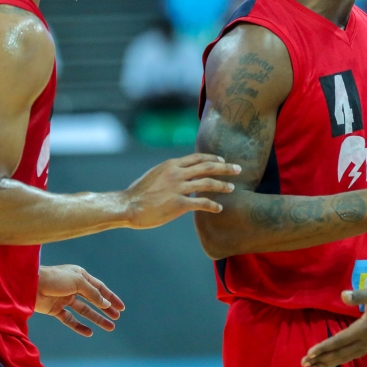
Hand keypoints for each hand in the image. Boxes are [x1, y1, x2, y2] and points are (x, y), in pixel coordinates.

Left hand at [35, 264, 124, 336]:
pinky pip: (70, 319)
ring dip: (96, 319)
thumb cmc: (55, 278)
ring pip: (84, 310)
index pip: (99, 288)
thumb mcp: (78, 282)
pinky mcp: (55, 309)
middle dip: (106, 309)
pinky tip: (89, 332)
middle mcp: (73, 287)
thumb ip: (93, 294)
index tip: (121, 307)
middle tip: (117, 318)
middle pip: (93, 300)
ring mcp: (64, 299)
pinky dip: (79, 326)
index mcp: (80, 276)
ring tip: (110, 327)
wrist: (30, 285)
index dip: (111, 297)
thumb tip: (106, 303)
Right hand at [123, 153, 241, 228]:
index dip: (212, 158)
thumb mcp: (155, 175)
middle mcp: (177, 173)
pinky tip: (219, 208)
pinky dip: (212, 205)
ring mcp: (178, 188)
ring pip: (208, 183)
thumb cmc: (138, 193)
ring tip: (232, 188)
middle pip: (208, 166)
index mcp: (171, 165)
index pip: (197, 158)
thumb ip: (169, 172)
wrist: (128, 205)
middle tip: (238, 169)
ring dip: (222, 185)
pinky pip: (201, 203)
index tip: (222, 160)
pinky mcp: (179, 204)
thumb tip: (179, 173)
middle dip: (225, 167)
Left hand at [301, 287, 366, 366]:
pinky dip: (340, 361)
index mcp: (363, 330)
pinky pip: (353, 356)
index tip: (309, 353)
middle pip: (339, 354)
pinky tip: (334, 362)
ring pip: (345, 358)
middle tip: (304, 365)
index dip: (323, 347)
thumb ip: (359, 296)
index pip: (338, 341)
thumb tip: (343, 295)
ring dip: (329, 363)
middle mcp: (364, 342)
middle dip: (321, 359)